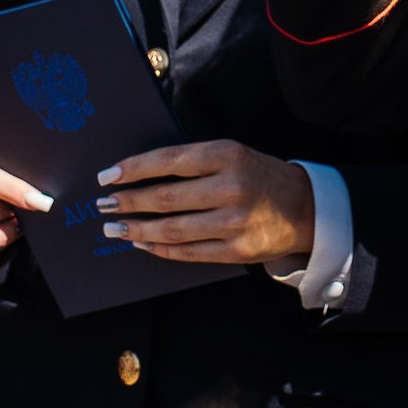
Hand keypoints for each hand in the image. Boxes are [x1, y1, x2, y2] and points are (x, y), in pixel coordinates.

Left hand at [97, 139, 313, 264]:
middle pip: (166, 197)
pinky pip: (188, 252)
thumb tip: (139, 175)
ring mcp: (235, 222)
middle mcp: (231, 187)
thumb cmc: (257, 175)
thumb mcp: (231, 154)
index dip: (133, 169)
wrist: (304, 207)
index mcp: (227, 155)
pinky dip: (160, 249)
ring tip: (115, 228)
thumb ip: (193, 162)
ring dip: (137, 230)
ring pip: (172, 229)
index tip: (107, 176)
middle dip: (128, 201)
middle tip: (104, 204)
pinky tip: (143, 244)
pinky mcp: (237, 251)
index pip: (169, 160)